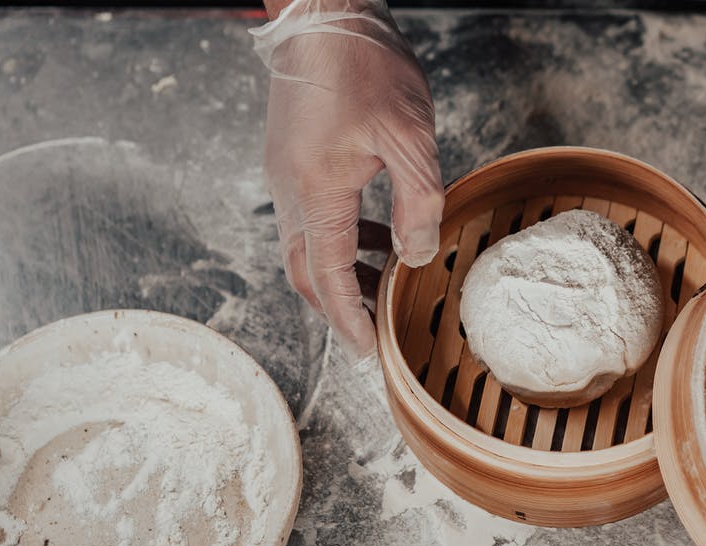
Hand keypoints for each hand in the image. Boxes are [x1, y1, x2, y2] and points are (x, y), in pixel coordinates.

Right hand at [250, 0, 443, 362]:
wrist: (322, 15)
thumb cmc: (364, 66)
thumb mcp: (409, 136)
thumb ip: (418, 202)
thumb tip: (418, 254)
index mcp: (316, 192)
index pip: (329, 276)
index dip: (349, 320)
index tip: (369, 352)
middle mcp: (291, 191)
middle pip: (306, 272)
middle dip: (339, 306)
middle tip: (373, 329)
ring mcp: (286, 174)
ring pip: (307, 245)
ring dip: (343, 271)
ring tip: (386, 282)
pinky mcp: (292, 159)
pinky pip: (311, 216)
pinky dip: (341, 239)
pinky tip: (378, 232)